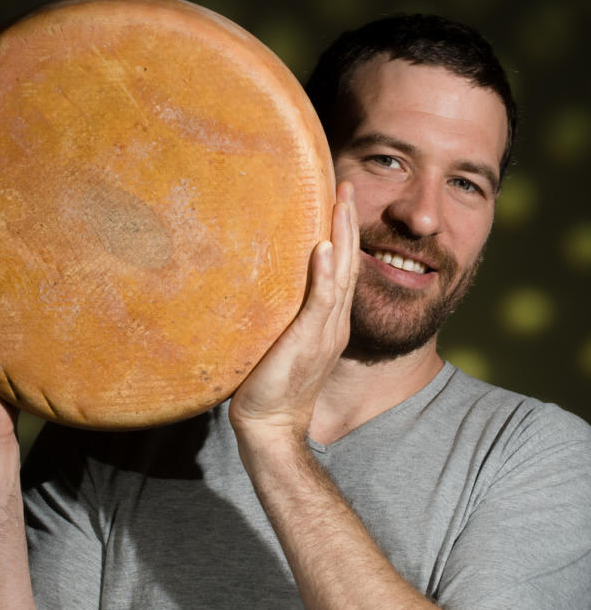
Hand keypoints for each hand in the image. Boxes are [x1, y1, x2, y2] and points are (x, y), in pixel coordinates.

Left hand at [229, 182, 358, 443]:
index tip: (339, 198)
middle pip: (347, 262)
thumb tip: (261, 283)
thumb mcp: (277, 339)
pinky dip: (327, 274)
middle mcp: (333, 321)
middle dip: (348, 221)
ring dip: (343, 234)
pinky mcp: (308, 341)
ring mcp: (324, 331)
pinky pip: (323, 302)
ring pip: (341, 273)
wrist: (269, 425)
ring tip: (343, 201)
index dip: (342, 232)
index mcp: (329, 320)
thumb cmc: (267, 385)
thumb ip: (280, 313)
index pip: (341, 267)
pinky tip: (325, 247)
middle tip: (348, 184)